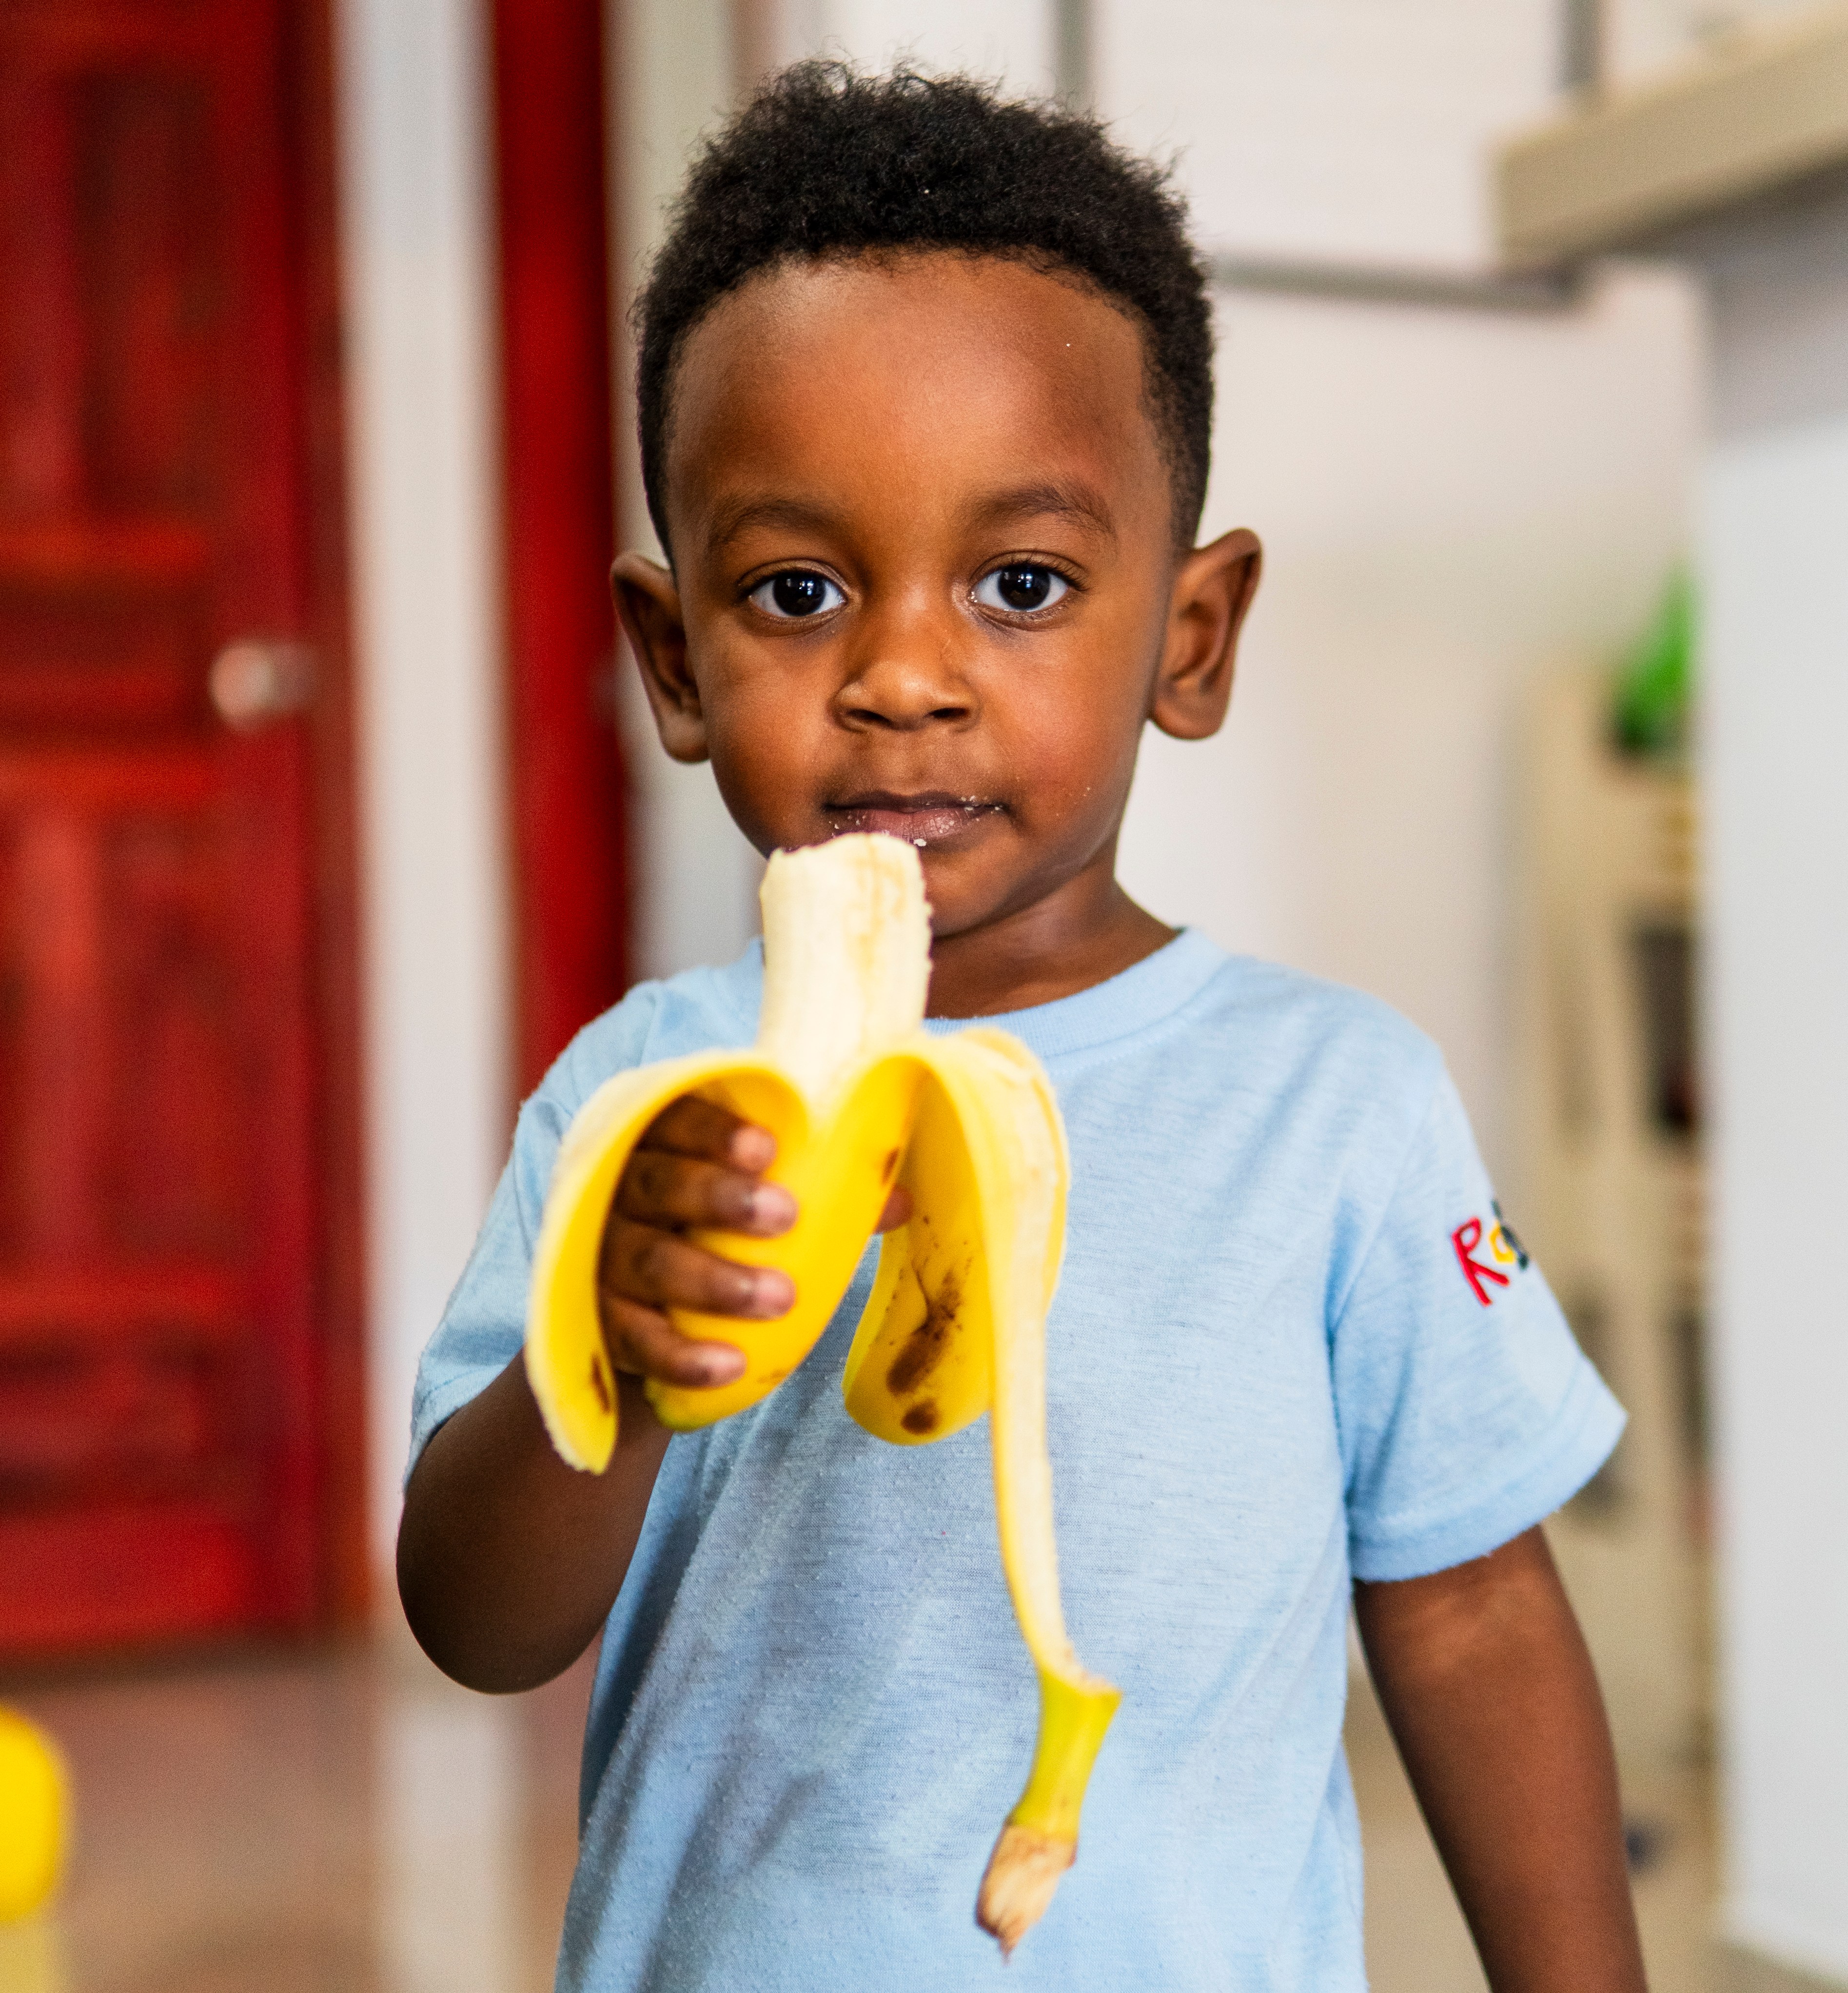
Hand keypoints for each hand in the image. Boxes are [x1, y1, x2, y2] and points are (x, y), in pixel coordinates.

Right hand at [597, 1095, 910, 1392]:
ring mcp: (597, 1256)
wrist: (636, 1323)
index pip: (675, 1118)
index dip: (715, 1131)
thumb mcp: (753, 1207)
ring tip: (781, 1297)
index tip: (768, 1147)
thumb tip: (899, 1199)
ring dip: (714, 1280)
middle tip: (786, 1216)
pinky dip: (680, 1354)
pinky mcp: (594, 1322)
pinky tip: (729, 1365)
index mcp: (656, 1143)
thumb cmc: (709, 1237)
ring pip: (647, 1262)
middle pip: (657, 1184)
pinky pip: (632, 1338)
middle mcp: (615, 1191)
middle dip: (720, 1198)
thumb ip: (819, 1195)